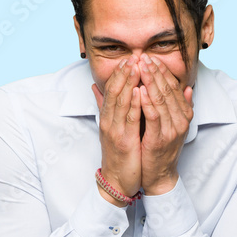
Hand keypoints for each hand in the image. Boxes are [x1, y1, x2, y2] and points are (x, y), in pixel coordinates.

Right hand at [92, 57, 142, 198]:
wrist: (117, 181)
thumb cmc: (118, 155)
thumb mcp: (110, 128)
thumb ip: (105, 108)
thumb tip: (96, 88)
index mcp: (106, 118)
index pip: (110, 90)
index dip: (119, 73)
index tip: (128, 58)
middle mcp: (108, 122)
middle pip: (114, 91)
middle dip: (124, 72)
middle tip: (134, 56)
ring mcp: (115, 131)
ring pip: (121, 102)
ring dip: (129, 82)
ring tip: (137, 66)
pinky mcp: (125, 141)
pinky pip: (131, 119)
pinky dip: (135, 104)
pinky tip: (140, 91)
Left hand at [138, 54, 193, 194]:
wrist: (159, 175)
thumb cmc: (160, 148)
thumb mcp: (171, 124)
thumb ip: (179, 106)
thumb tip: (188, 88)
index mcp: (183, 114)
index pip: (173, 86)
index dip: (162, 70)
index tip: (150, 57)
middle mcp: (181, 120)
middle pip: (168, 89)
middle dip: (155, 71)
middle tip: (143, 56)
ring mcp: (172, 129)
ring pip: (162, 99)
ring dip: (150, 81)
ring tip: (140, 67)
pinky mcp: (161, 139)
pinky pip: (154, 116)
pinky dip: (147, 102)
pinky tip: (140, 90)